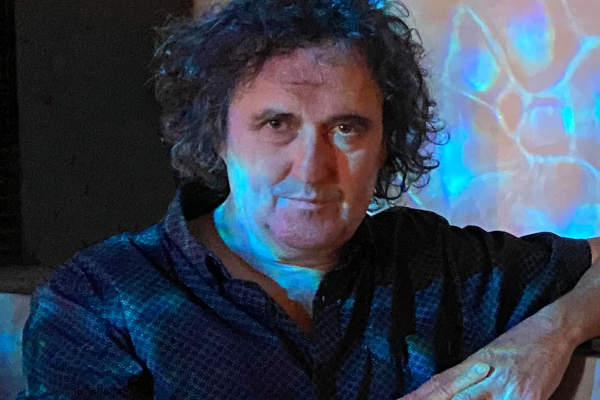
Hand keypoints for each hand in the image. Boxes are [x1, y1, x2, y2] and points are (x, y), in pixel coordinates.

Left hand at [398, 305, 577, 399]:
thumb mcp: (487, 356)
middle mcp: (483, 376)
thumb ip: (465, 375)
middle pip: (450, 396)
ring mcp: (504, 387)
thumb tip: (441, 388)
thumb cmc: (518, 344)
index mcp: (471, 366)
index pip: (439, 385)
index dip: (418, 396)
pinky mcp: (527, 396)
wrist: (551, 329)